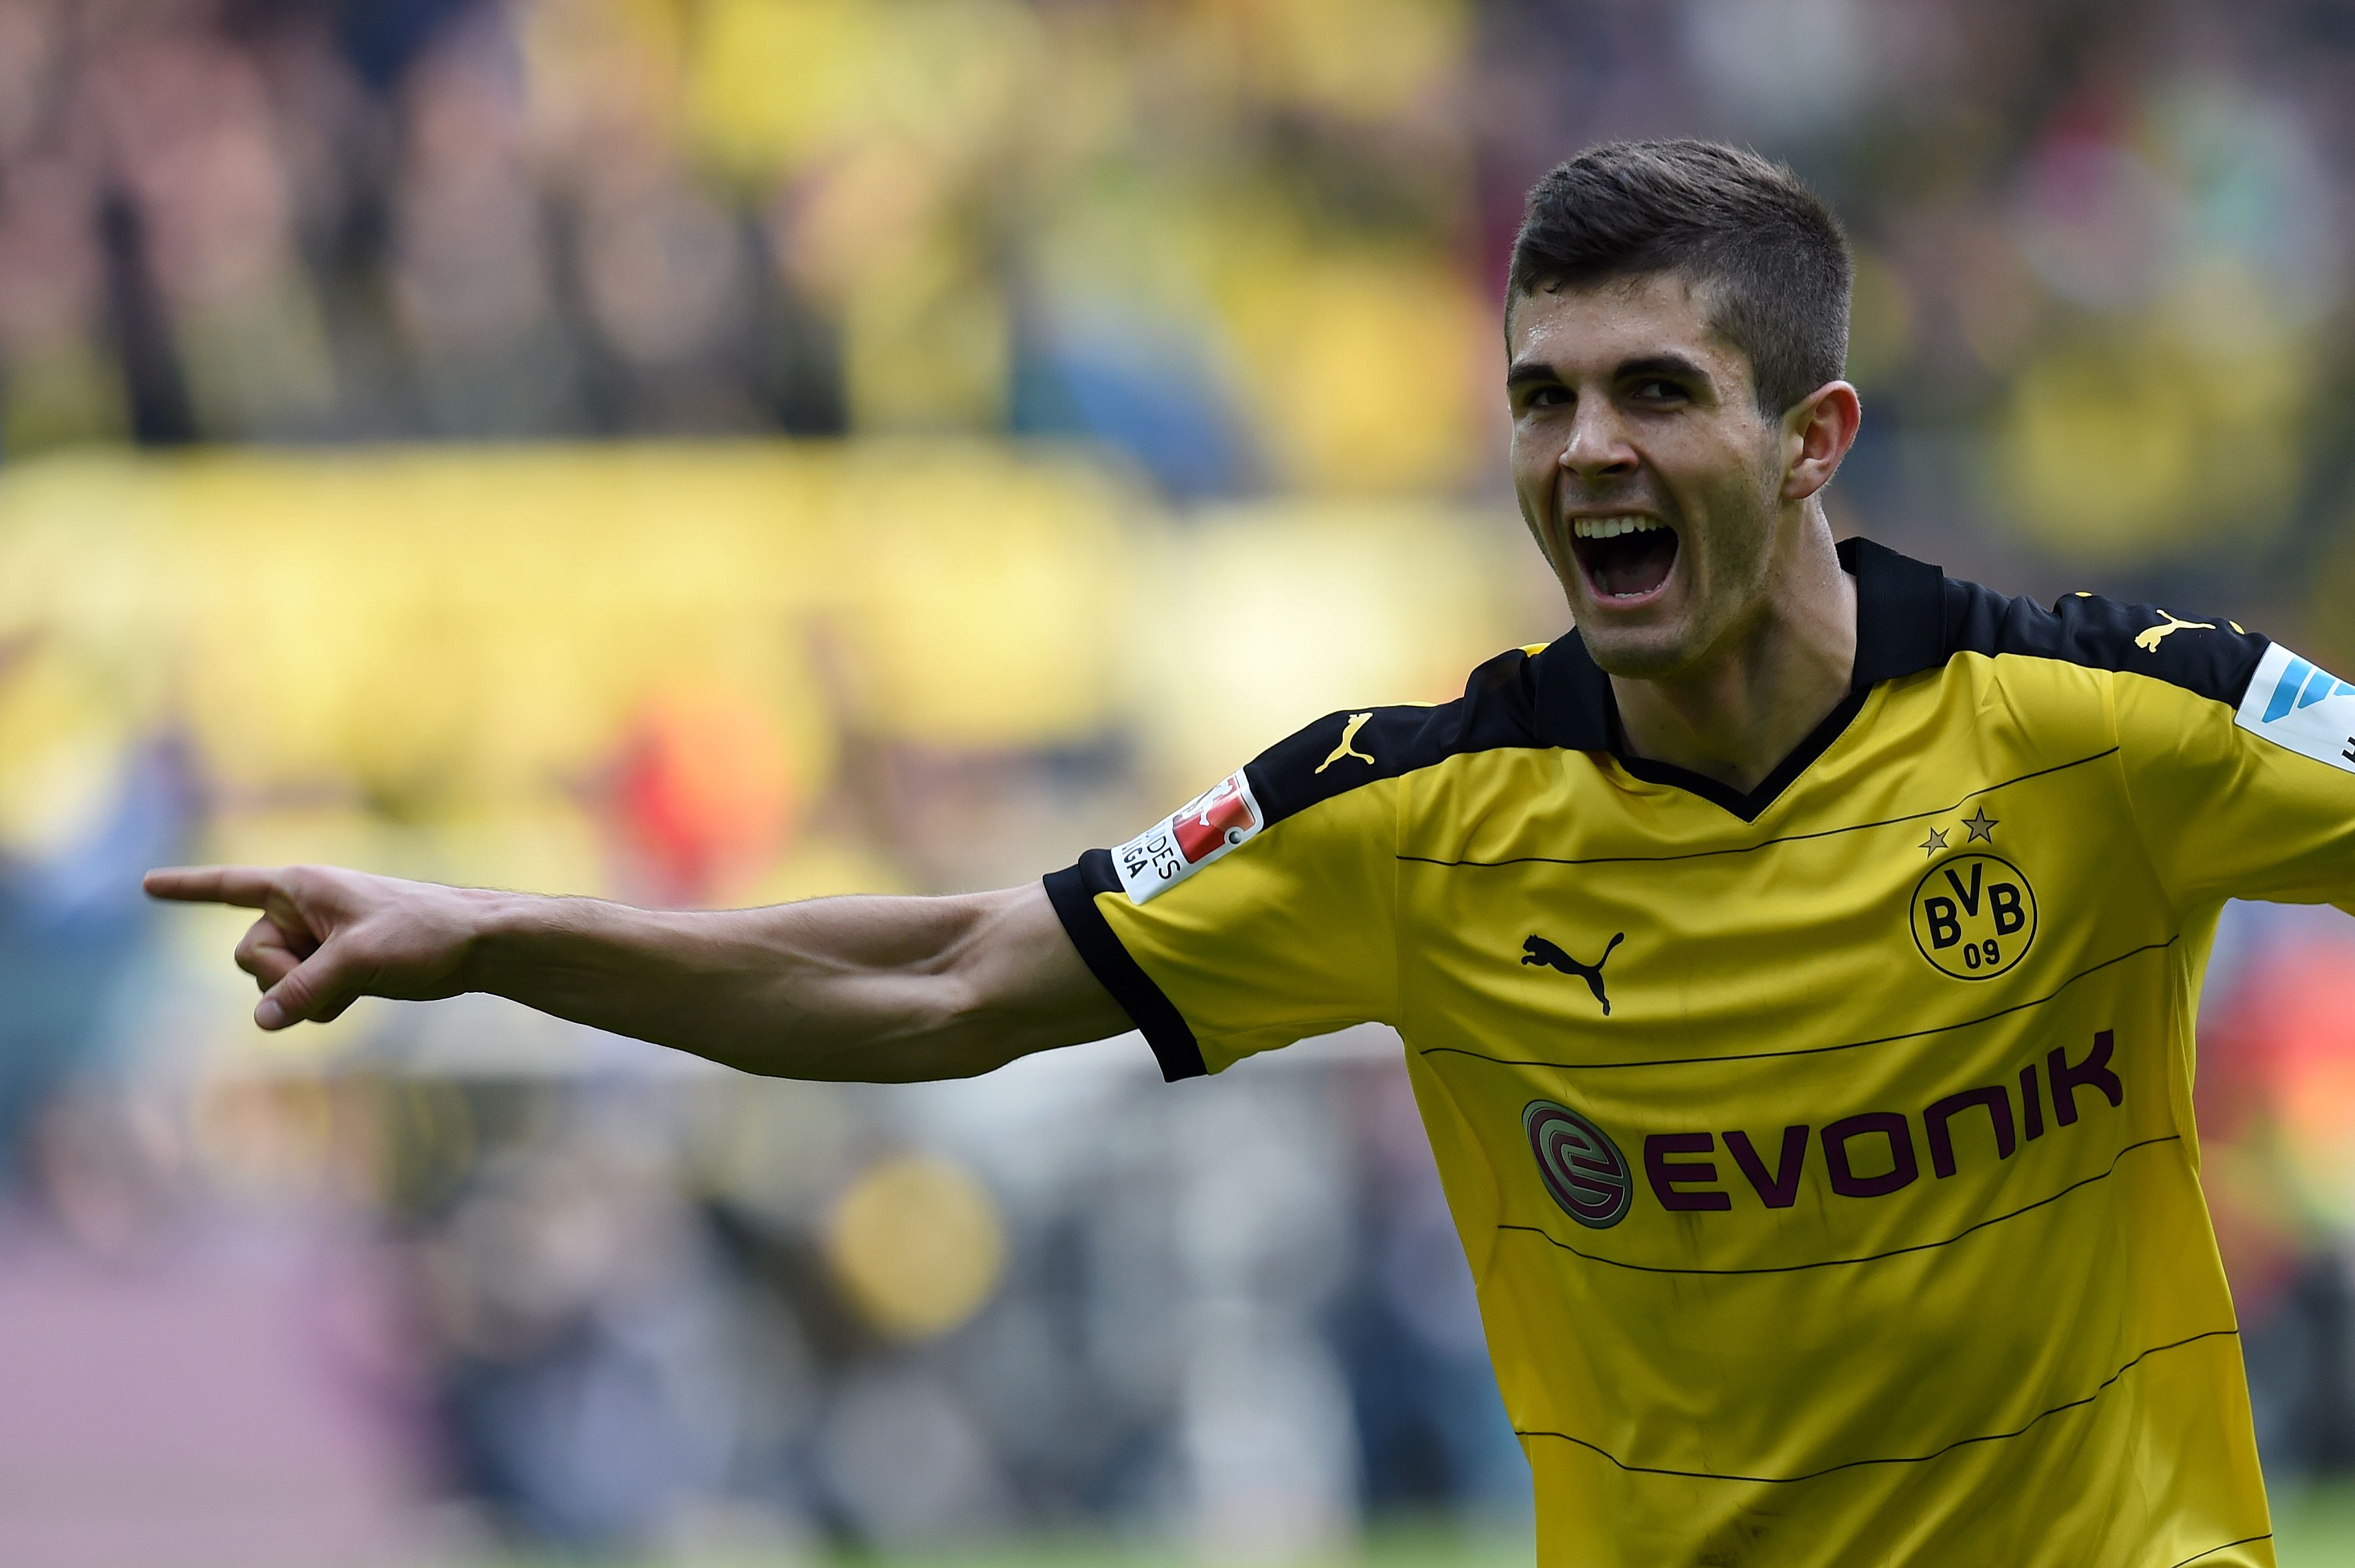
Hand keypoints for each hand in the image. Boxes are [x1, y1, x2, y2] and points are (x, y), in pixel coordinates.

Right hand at [142, 864, 487, 1029]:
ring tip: (356, 981)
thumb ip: (305, 989)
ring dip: (306, 996)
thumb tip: (263, 1021)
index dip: (187, 889)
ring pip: (274, 984)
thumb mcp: (360, 959)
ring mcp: (317, 941)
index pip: (230, 886)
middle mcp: (302, 910)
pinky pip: (300, 998)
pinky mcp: (335, 968)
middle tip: (335, 972)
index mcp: (300, 887)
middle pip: (250, 958)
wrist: (475, 946)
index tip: (146, 885)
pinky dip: (321, 1006)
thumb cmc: (423, 933)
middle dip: (283, 977)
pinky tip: (357, 997)